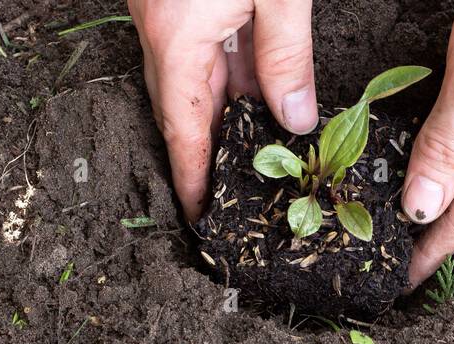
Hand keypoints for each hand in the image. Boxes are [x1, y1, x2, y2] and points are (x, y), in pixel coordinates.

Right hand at [127, 0, 318, 221]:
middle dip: (207, 148)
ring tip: (256, 143)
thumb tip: (296, 117)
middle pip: (181, 106)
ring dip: (224, 107)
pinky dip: (226, 70)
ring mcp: (162, 8)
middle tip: (232, 185)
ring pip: (192, 74)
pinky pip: (197, 44)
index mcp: (175, 36)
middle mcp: (158, 26)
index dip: (191, 177)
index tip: (199, 213)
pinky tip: (258, 87)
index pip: (182, 128)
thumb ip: (286, 54)